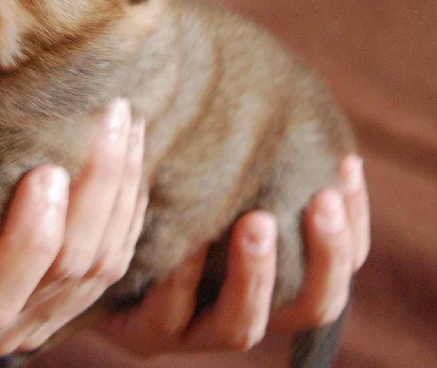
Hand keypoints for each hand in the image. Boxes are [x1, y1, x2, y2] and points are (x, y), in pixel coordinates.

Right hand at [0, 98, 147, 356]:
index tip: (47, 170)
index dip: (31, 236)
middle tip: (111, 116)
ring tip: (129, 122)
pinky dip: (129, 210)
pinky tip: (134, 159)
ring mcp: (39, 315)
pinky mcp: (65, 298)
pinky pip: (114, 260)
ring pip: (102, 263)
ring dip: (122, 189)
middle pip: (70, 266)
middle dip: (99, 187)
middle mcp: (0, 322)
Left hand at [97, 154, 369, 354]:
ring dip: (254, 275)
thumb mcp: (207, 166)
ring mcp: (194, 330)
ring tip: (255, 222)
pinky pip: (168, 317)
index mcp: (272, 277)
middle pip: (311, 306)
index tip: (346, 165)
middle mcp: (241, 308)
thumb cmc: (160, 181)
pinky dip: (180, 278)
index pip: (336, 267)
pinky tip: (182, 242)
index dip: (352, 225)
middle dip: (324, 257)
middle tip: (321, 201)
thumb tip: (291, 102)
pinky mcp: (144, 335)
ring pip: (242, 326)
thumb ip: (248, 154)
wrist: (85, 227)